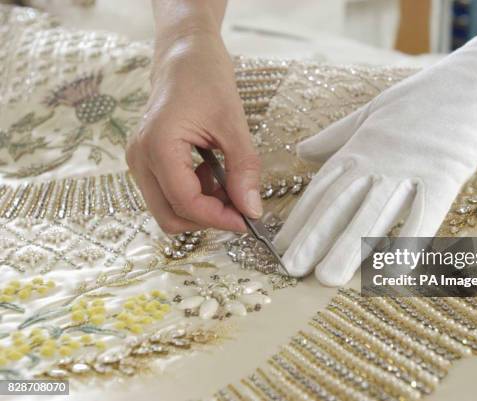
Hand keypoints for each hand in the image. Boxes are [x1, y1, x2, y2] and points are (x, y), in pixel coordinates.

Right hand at [126, 32, 261, 233]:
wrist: (184, 54)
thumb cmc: (205, 77)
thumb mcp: (233, 123)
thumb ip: (243, 169)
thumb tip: (252, 209)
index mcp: (157, 146)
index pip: (185, 203)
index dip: (218, 218)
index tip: (248, 220)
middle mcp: (140, 158)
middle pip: (169, 217)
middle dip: (207, 219)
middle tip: (240, 207)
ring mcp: (140, 160)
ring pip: (168, 209)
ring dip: (201, 207)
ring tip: (229, 183)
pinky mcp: (147, 160)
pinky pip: (168, 194)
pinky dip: (195, 195)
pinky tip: (214, 175)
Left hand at [274, 29, 476, 285]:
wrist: (476, 84)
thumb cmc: (423, 99)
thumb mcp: (371, 113)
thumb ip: (336, 138)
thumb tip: (301, 151)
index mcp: (359, 148)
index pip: (322, 189)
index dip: (300, 219)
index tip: (280, 247)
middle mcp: (377, 161)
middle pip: (340, 204)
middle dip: (314, 238)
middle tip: (291, 270)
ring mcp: (410, 170)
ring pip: (375, 213)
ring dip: (350, 247)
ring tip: (328, 279)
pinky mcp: (444, 176)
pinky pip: (424, 215)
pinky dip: (409, 243)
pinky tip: (394, 272)